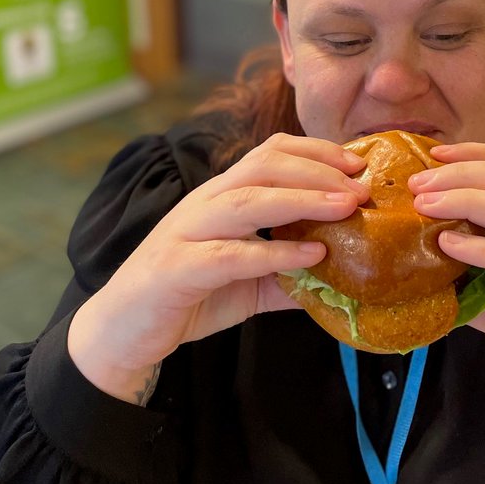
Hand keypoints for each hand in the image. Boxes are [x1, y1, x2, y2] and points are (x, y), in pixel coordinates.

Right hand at [68, 134, 368, 400]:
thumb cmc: (187, 297)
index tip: (358, 163)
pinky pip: (231, 254)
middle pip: (264, 166)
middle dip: (318, 170)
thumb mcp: (250, 283)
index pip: (270, 152)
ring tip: (346, 207)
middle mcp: (205, 203)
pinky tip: (310, 254)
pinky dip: (275, 252)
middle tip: (361, 186)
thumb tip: (343, 277)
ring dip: (303, 199)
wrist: (122, 332)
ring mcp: (188, 232)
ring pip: (248, 200)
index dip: (316, 150)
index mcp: (222, 196)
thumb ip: (290, 274)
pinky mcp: (178, 268)